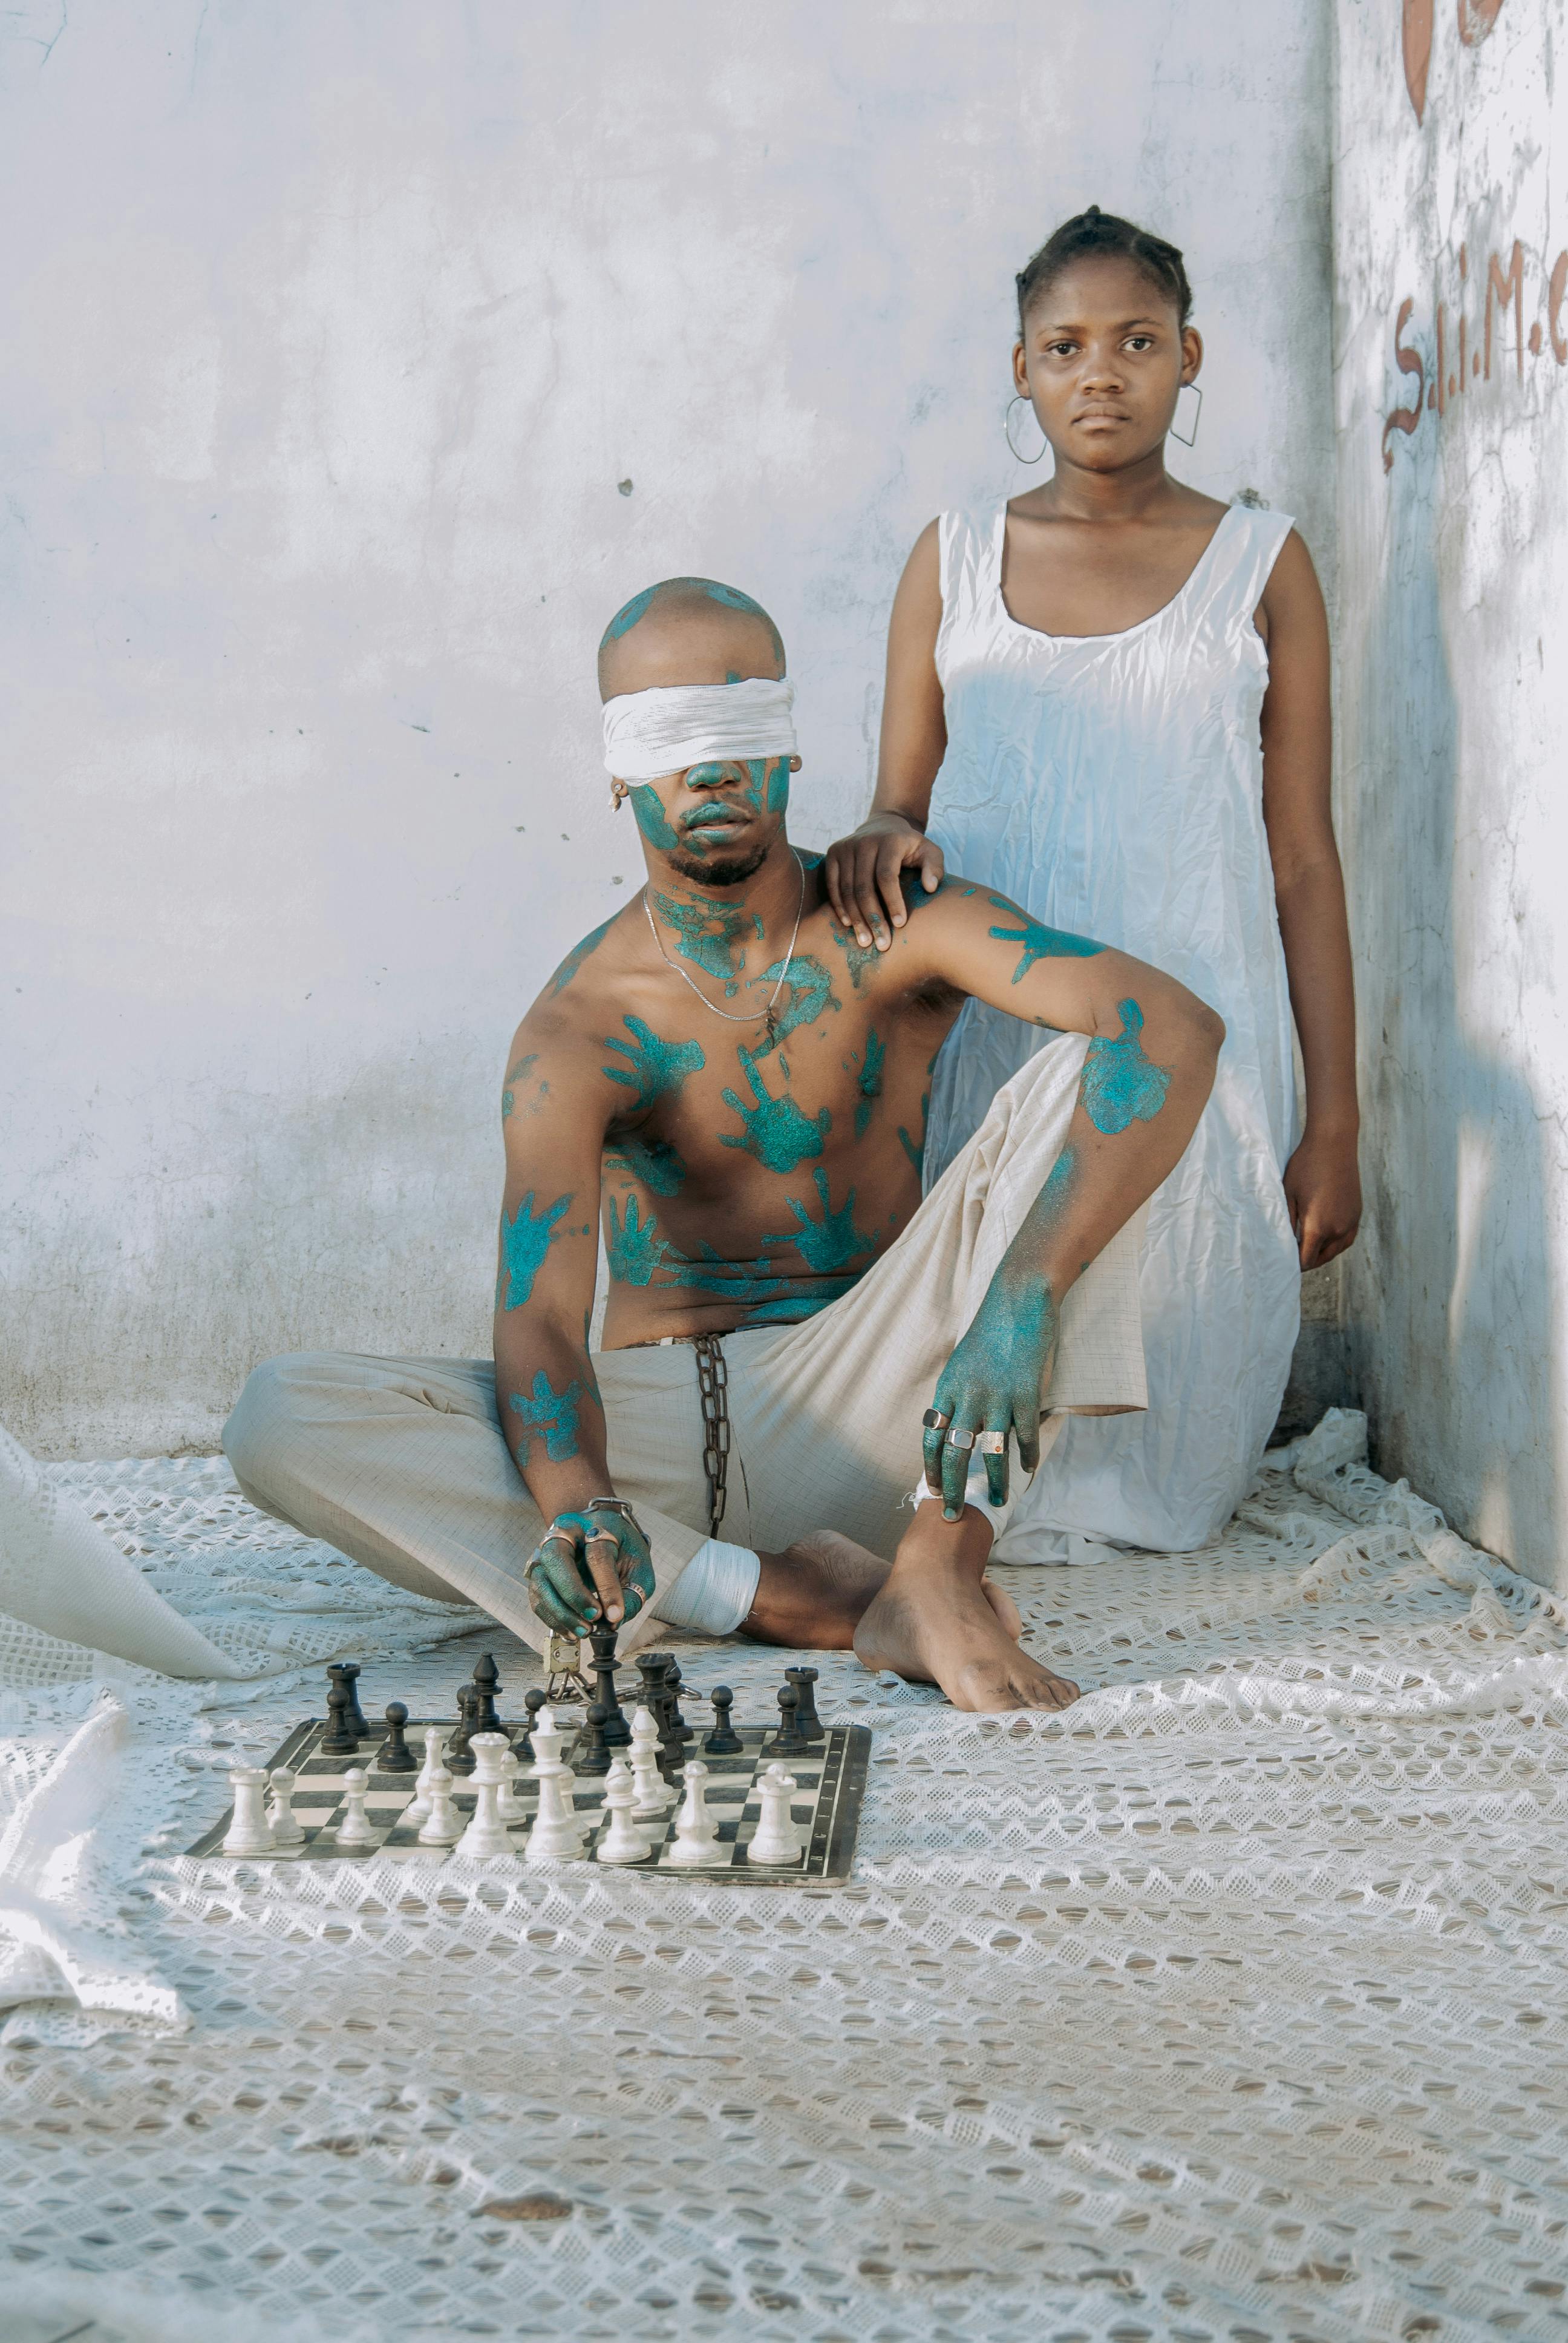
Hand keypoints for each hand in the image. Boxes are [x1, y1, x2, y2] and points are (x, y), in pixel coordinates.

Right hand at [523, 1506, 654, 1632]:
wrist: (600, 1533)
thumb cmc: (621, 1550)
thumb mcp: (638, 1565)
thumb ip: (632, 1592)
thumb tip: (614, 1621)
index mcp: (597, 1525)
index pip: (597, 1554)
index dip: (607, 1587)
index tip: (615, 1615)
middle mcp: (566, 1533)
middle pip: (557, 1558)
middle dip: (574, 1594)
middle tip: (595, 1618)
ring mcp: (547, 1550)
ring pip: (541, 1580)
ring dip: (561, 1612)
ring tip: (584, 1631)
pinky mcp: (538, 1570)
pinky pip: (537, 1596)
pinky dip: (552, 1618)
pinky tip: (571, 1631)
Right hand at [823, 814, 944, 950]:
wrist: (884, 824)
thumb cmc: (909, 846)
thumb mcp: (930, 851)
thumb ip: (935, 867)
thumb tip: (930, 888)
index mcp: (889, 841)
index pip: (887, 876)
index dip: (892, 902)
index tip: (900, 924)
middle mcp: (864, 842)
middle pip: (864, 887)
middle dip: (873, 918)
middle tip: (881, 944)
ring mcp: (845, 847)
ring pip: (847, 890)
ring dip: (856, 919)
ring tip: (865, 941)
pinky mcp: (833, 853)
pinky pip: (832, 885)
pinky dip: (839, 906)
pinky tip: (848, 924)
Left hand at [923, 1276, 1057, 1518]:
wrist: (1018, 1299)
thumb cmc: (993, 1329)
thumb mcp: (965, 1360)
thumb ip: (962, 1391)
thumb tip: (960, 1422)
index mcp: (949, 1387)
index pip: (931, 1435)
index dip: (930, 1466)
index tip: (932, 1489)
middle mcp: (969, 1395)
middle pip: (954, 1452)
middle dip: (953, 1488)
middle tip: (954, 1515)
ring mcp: (998, 1395)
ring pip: (991, 1451)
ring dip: (993, 1481)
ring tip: (996, 1501)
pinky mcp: (1027, 1393)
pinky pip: (1024, 1435)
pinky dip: (1025, 1457)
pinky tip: (1027, 1471)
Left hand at [1283, 1127, 1360, 1268]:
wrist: (1333, 1144)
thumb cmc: (1306, 1167)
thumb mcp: (1289, 1196)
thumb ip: (1287, 1223)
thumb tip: (1284, 1243)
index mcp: (1319, 1227)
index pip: (1307, 1260)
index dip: (1295, 1264)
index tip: (1285, 1260)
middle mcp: (1338, 1229)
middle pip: (1322, 1258)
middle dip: (1307, 1260)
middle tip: (1292, 1255)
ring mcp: (1351, 1222)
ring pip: (1336, 1250)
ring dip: (1322, 1253)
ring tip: (1307, 1248)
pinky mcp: (1357, 1213)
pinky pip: (1347, 1238)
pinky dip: (1336, 1243)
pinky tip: (1325, 1238)